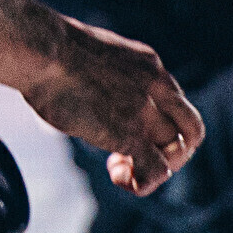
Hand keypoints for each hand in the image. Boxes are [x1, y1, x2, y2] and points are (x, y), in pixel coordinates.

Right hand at [21, 12, 202, 194]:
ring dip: (155, 167)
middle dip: (172, 150)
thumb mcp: (92, 55)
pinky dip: (144, 182)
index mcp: (149, 64)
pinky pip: (157, 170)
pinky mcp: (131, 134)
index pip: (175, 102)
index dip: (158, 123)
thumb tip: (83, 90)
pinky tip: (119, 178)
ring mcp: (146, 110)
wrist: (42, 50)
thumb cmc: (47, 51)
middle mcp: (156, 86)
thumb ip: (102, 75)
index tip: (124, 127)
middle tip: (138, 157)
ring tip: (120, 169)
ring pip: (178, 151)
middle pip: (190, 128)